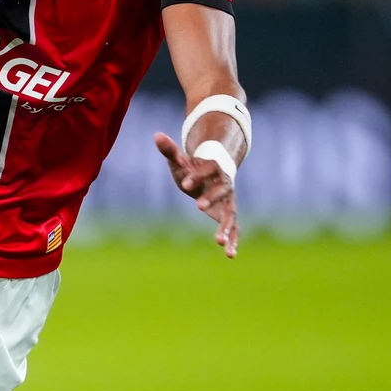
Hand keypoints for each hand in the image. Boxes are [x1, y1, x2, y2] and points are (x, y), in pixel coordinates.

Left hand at [155, 132, 240, 258]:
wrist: (214, 174)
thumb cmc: (193, 168)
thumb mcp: (180, 160)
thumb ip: (170, 150)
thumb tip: (156, 135)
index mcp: (213, 169)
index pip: (206, 171)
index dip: (196, 176)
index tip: (185, 184)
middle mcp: (224, 185)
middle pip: (221, 191)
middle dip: (211, 198)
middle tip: (198, 207)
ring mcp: (229, 201)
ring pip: (231, 214)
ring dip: (226, 227)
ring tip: (219, 242)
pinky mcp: (229, 214)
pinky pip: (234, 228)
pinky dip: (233, 240)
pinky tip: (230, 255)